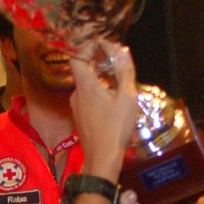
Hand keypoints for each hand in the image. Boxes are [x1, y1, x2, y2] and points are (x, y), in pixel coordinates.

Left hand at [69, 40, 141, 172]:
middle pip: (83, 70)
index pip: (77, 57)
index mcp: (85, 86)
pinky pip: (87, 98)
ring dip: (101, 79)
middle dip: (99, 62)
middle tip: (118, 61)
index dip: (87, 46)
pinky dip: (99, 92)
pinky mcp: (80, 117)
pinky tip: (114, 101)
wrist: (102, 159)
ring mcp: (76, 107)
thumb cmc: (116, 128)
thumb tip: (122, 50)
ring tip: (120, 82)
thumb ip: (124, 72)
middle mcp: (76, 94)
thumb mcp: (126, 98)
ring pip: (87, 85)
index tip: (103, 44)